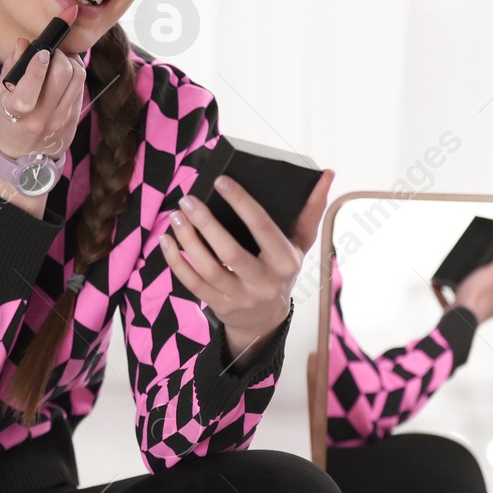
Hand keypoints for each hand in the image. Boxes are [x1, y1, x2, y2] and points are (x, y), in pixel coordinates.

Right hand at [0, 39, 87, 160]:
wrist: (24, 155)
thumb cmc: (8, 121)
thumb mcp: (0, 97)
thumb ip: (11, 67)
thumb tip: (23, 43)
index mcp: (16, 114)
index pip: (28, 90)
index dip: (37, 67)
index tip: (40, 52)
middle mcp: (41, 118)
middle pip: (62, 74)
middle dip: (57, 55)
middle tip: (50, 52)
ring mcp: (61, 120)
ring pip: (77, 76)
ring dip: (69, 60)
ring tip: (59, 59)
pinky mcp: (74, 119)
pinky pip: (81, 86)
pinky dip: (75, 72)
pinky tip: (65, 71)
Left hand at [160, 167, 335, 357]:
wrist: (266, 318)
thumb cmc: (282, 269)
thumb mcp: (301, 244)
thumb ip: (311, 210)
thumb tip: (327, 174)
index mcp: (286, 261)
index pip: (263, 228)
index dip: (242, 203)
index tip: (222, 180)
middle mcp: (263, 282)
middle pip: (230, 252)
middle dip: (206, 223)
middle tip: (188, 199)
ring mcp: (239, 296)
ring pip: (207, 268)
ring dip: (187, 240)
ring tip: (176, 215)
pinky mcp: (218, 305)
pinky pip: (192, 283)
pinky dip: (175, 261)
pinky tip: (166, 240)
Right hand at [434, 231, 492, 322]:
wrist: (458, 318)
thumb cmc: (479, 295)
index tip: (484, 260)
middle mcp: (489, 306)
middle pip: (483, 287)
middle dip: (474, 277)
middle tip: (465, 265)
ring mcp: (471, 312)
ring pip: (466, 295)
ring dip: (458, 284)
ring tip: (450, 272)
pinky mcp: (455, 315)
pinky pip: (447, 301)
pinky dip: (442, 292)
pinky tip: (435, 281)